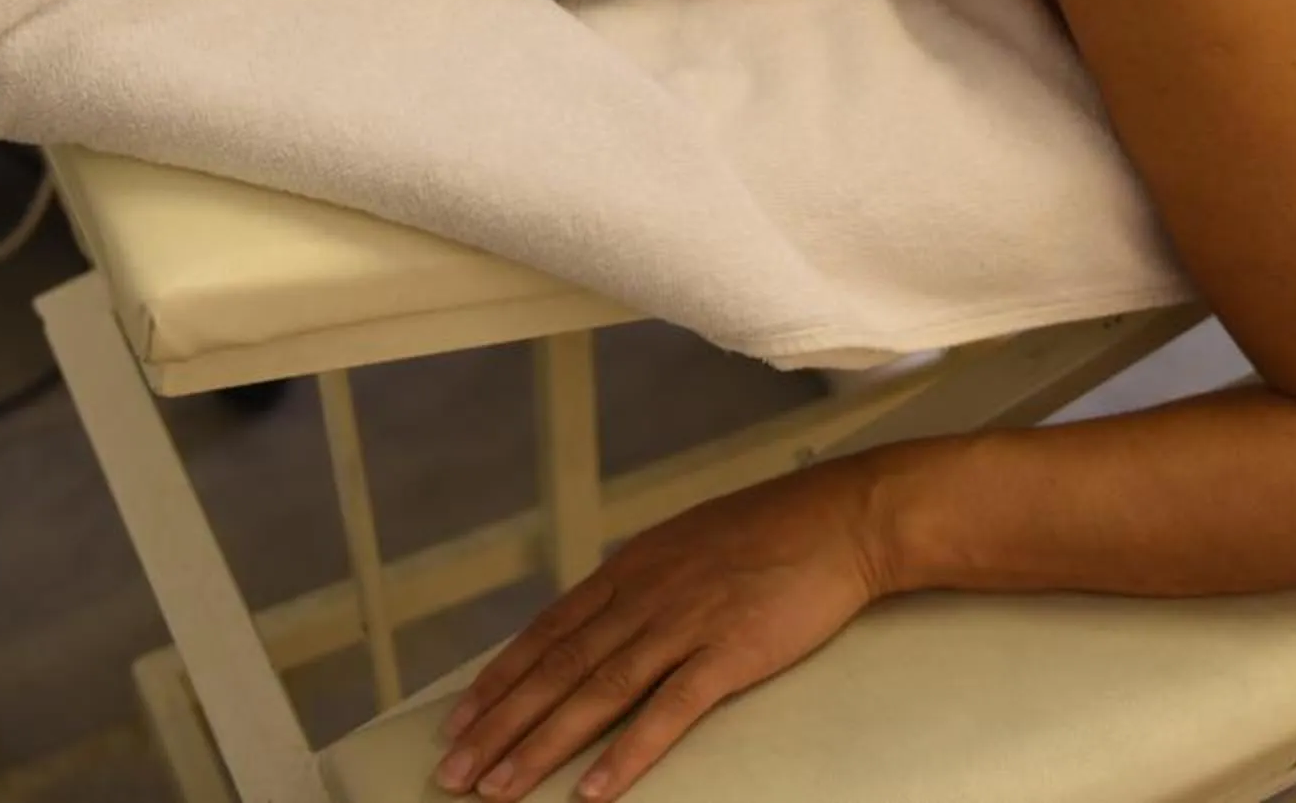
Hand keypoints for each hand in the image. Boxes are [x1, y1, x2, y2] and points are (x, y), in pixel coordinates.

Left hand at [435, 462, 888, 800]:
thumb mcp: (685, 543)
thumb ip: (641, 583)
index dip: (498, 681)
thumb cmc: (771, 531)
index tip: (458, 721)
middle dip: (499, 725)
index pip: (546, 633)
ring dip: (541, 746)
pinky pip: (667, 712)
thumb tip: (600, 618)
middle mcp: (644, 596)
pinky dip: (626, 754)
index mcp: (630, 569)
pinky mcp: (729, 653)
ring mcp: (684, 624)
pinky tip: (593, 791)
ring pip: (596, 693)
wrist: (842, 519)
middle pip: (557, 670)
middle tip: (453, 773)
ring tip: (499, 789)